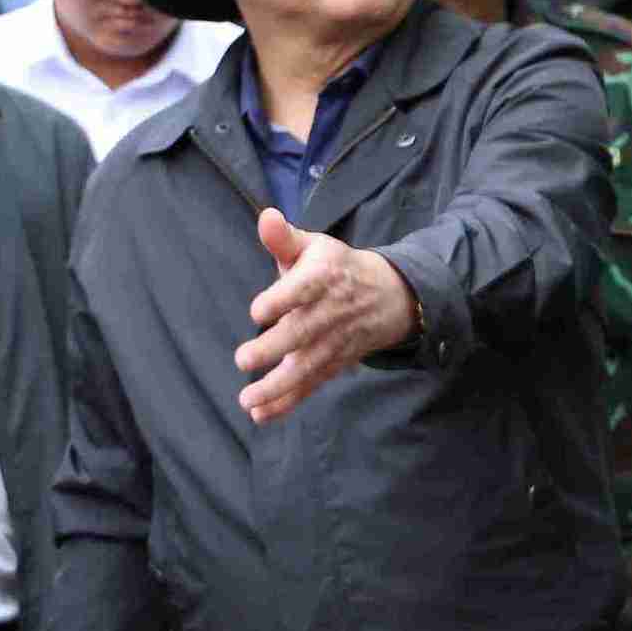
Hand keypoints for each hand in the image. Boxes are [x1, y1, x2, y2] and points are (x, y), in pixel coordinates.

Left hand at [234, 208, 417, 422]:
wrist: (389, 296)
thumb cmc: (336, 268)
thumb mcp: (314, 247)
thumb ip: (284, 238)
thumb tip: (266, 216)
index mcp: (324, 277)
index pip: (303, 289)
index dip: (281, 300)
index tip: (257, 311)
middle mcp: (330, 312)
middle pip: (302, 333)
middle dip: (274, 349)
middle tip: (243, 359)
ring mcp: (332, 343)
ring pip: (306, 367)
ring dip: (277, 386)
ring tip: (248, 400)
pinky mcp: (333, 364)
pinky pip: (310, 386)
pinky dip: (287, 402)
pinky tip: (260, 414)